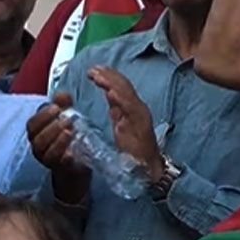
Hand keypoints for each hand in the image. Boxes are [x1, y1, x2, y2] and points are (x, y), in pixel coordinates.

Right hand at [27, 93, 87, 175]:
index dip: (43, 116)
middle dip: (52, 127)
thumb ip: (64, 105)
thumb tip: (61, 94)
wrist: (78, 162)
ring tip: (70, 132)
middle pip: (37, 138)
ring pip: (45, 151)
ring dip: (58, 140)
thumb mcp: (67, 117)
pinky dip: (64, 156)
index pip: (32, 124)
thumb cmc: (69, 136)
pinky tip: (71, 151)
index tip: (56, 108)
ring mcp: (48, 159)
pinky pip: (58, 163)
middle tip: (67, 120)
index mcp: (38, 133)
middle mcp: (39, 146)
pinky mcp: (60, 168)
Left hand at [88, 66, 162, 182]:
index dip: (108, 77)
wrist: (147, 169)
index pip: (120, 88)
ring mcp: (140, 115)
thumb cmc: (135, 152)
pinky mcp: (141, 124)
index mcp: (131, 109)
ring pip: (126, 93)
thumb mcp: (122, 127)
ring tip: (97, 76)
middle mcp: (137, 108)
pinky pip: (131, 108)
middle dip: (107, 76)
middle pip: (123, 86)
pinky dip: (121, 99)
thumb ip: (116, 112)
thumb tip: (109, 96)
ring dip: (111, 83)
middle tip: (92, 69)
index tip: (93, 71)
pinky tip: (111, 92)